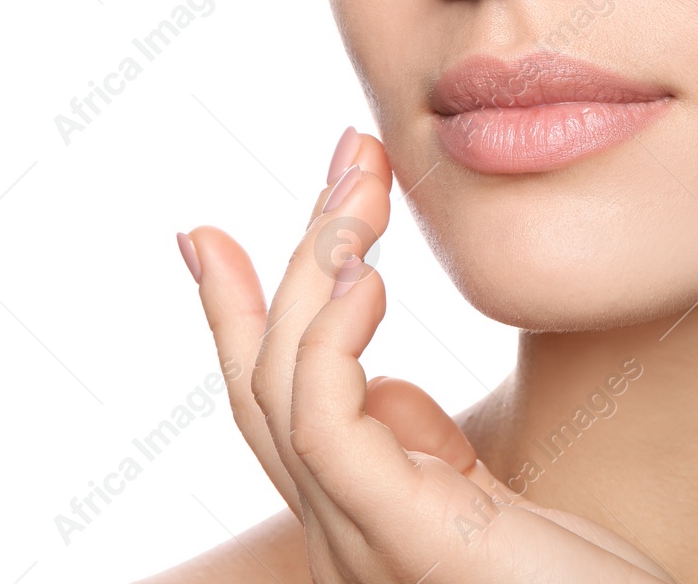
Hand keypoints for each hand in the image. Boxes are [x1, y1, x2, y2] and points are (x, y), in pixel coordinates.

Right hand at [178, 129, 676, 582]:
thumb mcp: (490, 504)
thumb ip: (426, 451)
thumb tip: (387, 385)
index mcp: (351, 516)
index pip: (270, 400)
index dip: (232, 312)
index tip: (206, 231)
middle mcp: (335, 532)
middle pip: (264, 378)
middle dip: (293, 254)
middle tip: (347, 154)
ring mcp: (356, 543)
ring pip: (283, 385)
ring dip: (317, 266)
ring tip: (361, 189)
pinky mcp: (399, 539)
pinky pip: (326, 428)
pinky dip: (331, 342)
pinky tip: (369, 278)